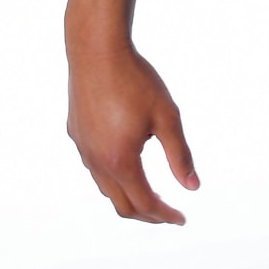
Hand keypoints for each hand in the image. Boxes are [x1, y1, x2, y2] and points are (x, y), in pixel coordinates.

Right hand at [66, 39, 198, 224]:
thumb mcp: (167, 117)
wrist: (96, 50)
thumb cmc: (136, 80)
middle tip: (168, 214)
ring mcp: (83, 148)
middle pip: (122, 205)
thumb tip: (192, 187)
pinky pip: (94, 167)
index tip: (182, 218)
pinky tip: (126, 165)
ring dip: (128, 197)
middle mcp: (96, 161)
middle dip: (147, 214)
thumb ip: (180, 155)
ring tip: (150, 194)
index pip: (145, 203)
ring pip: (105, 188)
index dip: (165, 215)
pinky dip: (113, 178)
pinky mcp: (76, 134)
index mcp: (120, 161)